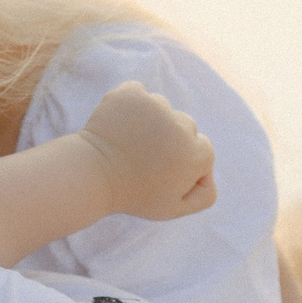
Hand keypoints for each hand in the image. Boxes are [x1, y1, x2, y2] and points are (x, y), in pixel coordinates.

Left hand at [79, 81, 215, 222]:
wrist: (93, 175)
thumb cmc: (133, 195)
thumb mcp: (173, 209)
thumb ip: (203, 196)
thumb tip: (208, 174)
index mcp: (197, 152)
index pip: (203, 149)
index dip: (183, 163)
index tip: (162, 173)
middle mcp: (182, 124)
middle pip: (185, 126)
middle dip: (169, 140)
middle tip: (144, 158)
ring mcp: (156, 106)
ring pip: (161, 109)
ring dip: (150, 122)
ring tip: (130, 143)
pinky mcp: (132, 93)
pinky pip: (139, 94)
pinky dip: (131, 106)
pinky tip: (120, 126)